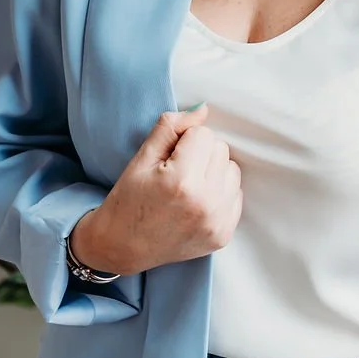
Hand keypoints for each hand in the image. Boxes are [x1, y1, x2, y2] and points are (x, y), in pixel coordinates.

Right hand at [70, 105, 242, 275]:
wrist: (122, 246)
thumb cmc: (129, 199)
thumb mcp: (142, 157)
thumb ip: (171, 127)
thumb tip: (204, 110)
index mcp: (182, 180)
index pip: (203, 134)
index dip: (183, 142)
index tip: (167, 160)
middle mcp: (205, 203)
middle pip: (221, 150)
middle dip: (200, 155)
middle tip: (176, 173)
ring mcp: (217, 222)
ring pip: (232, 171)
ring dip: (213, 172)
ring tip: (188, 187)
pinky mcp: (224, 235)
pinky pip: (236, 195)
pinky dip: (219, 194)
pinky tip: (196, 203)